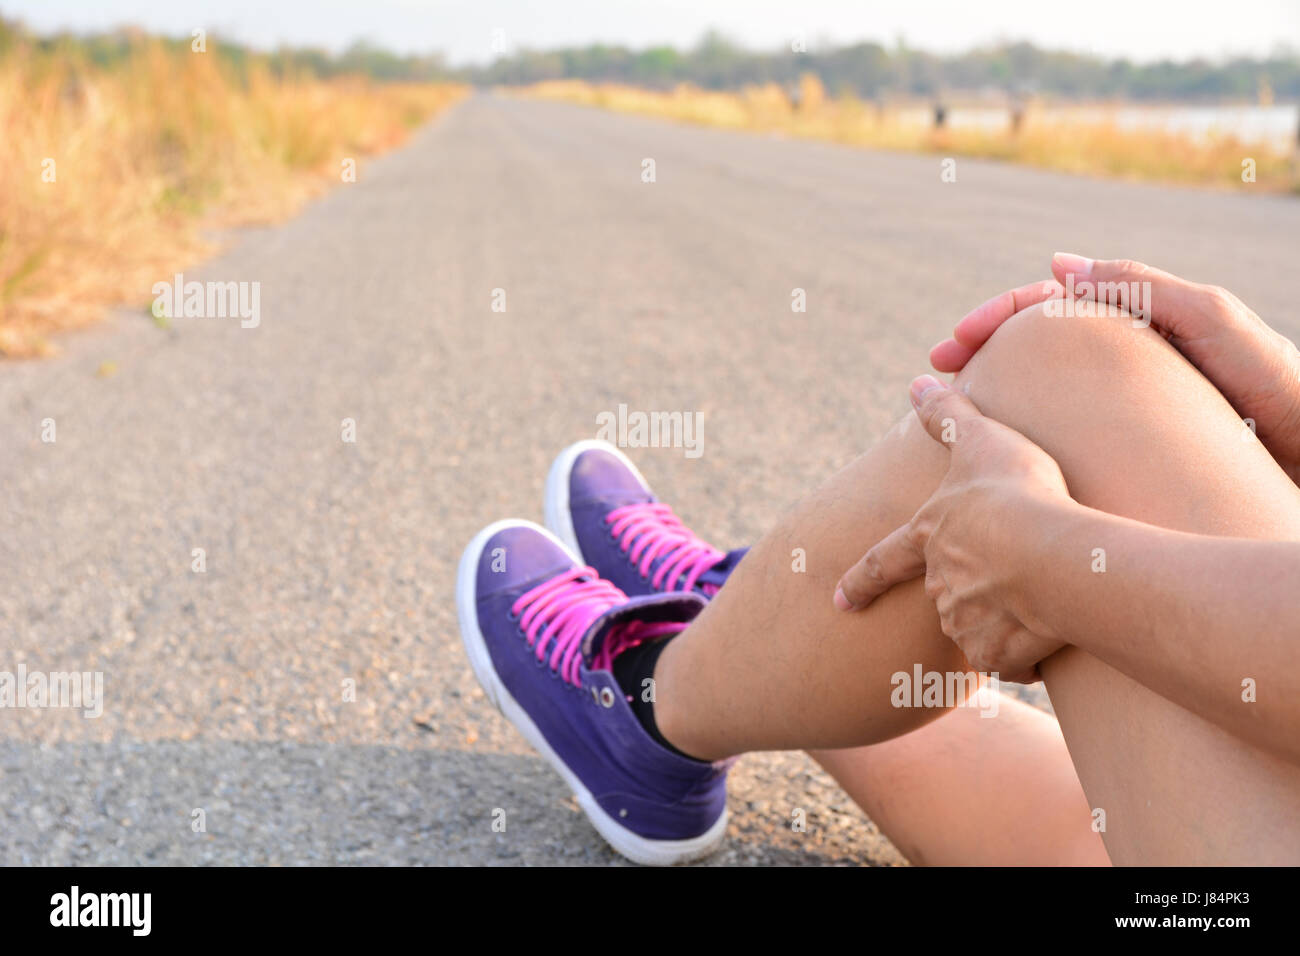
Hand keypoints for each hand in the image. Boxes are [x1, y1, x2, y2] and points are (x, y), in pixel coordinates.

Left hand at [834, 376, 1075, 681]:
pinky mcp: (993, 654)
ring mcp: (962, 621)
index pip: (884, 561)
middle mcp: (938, 582)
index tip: (840, 601)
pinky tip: (1049, 635)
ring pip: (976, 627)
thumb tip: (918, 381)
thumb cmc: (1016, 491)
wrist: (1049, 553)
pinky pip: (1008, 660)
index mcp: (929, 536)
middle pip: (946, 593)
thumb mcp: (981, 440)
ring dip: (1000, 621)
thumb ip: (948, 415)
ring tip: (1038, 600)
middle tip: (1005, 582)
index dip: (861, 580)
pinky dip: (1023, 655)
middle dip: (970, 591)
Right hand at [931, 254, 1299, 482]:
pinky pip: (1064, 428)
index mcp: (1138, 319)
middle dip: (980, 344)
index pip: (1049, 303)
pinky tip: (1002, 445)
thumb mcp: (1214, 322)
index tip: (953, 345)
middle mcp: (1123, 356)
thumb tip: (1061, 263)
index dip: (997, 315)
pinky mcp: (1128, 443)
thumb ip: (1144, 287)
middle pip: (1033, 340)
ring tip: (953, 404)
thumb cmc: (1278, 387)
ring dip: (993, 386)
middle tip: (935, 368)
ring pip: (1041, 382)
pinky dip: (1025, 429)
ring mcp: (1122, 400)